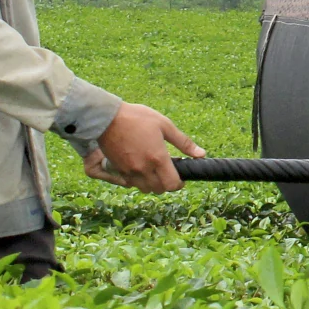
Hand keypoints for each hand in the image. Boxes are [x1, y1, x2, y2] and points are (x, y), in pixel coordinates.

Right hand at [83, 103, 202, 192]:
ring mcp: (130, 171)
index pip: (172, 185)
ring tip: (153, 169)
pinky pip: (132, 183)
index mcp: (158, 158)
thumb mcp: (164, 125)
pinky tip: (140, 166)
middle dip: (166, 183)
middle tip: (167, 171)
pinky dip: (139, 180)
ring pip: (145, 189)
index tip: (180, 177)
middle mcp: (144, 168)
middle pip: (159, 189)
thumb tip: (201, 154)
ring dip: (152, 184)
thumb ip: (183, 142)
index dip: (179, 184)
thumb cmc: (137, 118)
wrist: (107, 118)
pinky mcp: (119, 170)